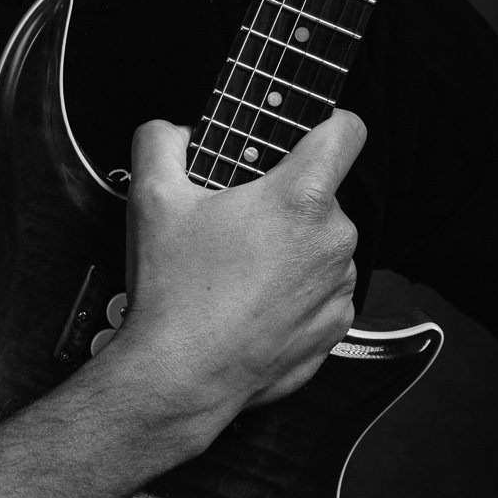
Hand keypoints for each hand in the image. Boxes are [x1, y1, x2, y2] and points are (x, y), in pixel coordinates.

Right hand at [111, 110, 364, 449]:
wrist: (181, 377)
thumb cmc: (175, 292)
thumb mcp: (150, 194)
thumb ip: (161, 139)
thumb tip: (177, 131)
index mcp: (301, 198)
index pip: (347, 130)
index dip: (326, 120)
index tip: (303, 132)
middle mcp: (333, 240)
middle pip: (320, 190)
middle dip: (283, 193)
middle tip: (234, 213)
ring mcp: (338, 287)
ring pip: (320, 240)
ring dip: (289, 242)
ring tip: (238, 263)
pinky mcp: (335, 328)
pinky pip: (321, 287)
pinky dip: (293, 286)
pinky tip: (250, 297)